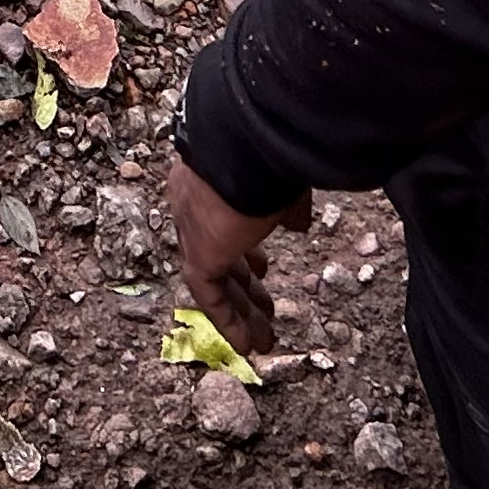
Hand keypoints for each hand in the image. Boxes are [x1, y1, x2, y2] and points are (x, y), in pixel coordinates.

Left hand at [167, 149, 307, 357]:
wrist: (249, 142)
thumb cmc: (271, 152)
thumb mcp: (284, 181)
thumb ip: (288, 207)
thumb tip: (296, 226)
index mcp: (210, 179)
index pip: (223, 223)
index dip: (245, 252)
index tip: (263, 272)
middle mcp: (194, 204)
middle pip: (219, 255)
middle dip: (245, 287)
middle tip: (267, 312)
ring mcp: (192, 228)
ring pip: (215, 279)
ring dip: (242, 312)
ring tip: (264, 340)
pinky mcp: (199, 253)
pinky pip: (208, 295)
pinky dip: (228, 321)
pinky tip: (248, 346)